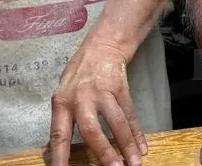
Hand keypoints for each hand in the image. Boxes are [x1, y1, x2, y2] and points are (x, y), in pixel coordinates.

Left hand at [47, 38, 144, 165]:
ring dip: (126, 144)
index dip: (60, 155)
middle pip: (91, 128)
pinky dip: (137, 133)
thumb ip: (65, 118)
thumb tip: (61, 150)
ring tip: (134, 163)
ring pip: (116, 121)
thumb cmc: (79, 75)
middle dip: (103, 151)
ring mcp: (103, 92)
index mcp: (62, 102)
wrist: (102, 47)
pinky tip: (142, 148)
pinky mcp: (121, 89)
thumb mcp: (64, 93)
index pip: (59, 134)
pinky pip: (130, 114)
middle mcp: (82, 98)